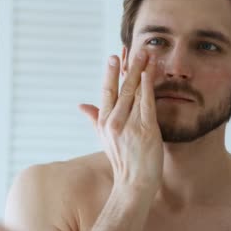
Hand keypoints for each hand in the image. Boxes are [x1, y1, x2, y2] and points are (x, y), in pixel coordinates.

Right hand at [80, 51, 162, 191]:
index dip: (111, 72)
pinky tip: (150, 72)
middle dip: (127, 66)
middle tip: (132, 47)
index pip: (107, 92)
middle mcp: (114, 122)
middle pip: (121, 88)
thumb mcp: (104, 138)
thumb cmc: (122, 161)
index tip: (115, 56)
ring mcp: (129, 125)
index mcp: (104, 122)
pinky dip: (148, 86)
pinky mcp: (146, 130)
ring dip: (140, 70)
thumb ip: (94, 119)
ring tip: (146, 53)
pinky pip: (147, 103)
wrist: (134, 183)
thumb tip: (81, 106)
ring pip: (134, 92)